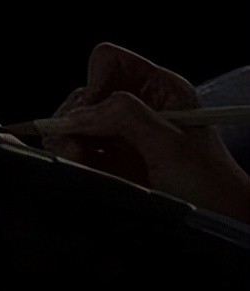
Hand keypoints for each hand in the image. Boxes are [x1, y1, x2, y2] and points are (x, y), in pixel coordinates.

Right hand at [42, 42, 249, 221]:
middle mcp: (138, 108)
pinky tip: (81, 168)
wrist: (223, 228)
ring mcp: (124, 137)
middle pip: (86, 94)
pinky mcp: (112, 165)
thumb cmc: (214, 190)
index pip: (109, 62)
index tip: (91, 113)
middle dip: (76, 118)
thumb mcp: (171, 145)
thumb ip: (125, 117)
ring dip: (68, 140)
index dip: (95, 83)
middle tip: (75, 143)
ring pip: (75, 123)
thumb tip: (79, 113)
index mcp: (159, 90)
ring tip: (77, 159)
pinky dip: (71, 159)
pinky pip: (76, 151)